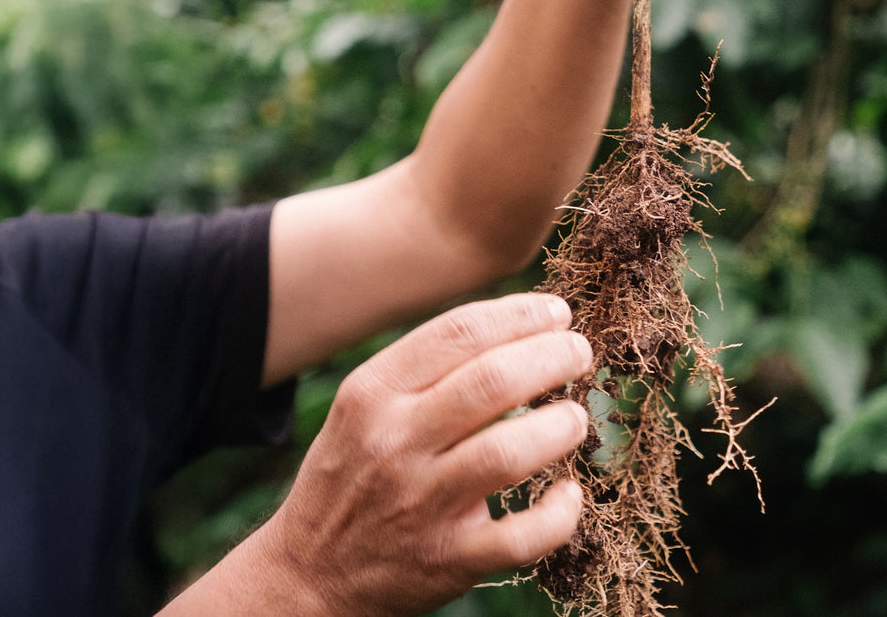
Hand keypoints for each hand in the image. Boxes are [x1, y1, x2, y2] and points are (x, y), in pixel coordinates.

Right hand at [254, 294, 591, 615]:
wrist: (308, 573)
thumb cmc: (354, 474)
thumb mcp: (365, 407)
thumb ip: (428, 370)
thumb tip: (520, 328)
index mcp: (372, 394)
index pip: (459, 332)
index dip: (522, 315)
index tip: (557, 313)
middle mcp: (393, 442)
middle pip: (494, 381)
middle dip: (554, 357)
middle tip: (578, 353)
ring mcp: (420, 503)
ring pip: (510, 452)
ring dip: (561, 426)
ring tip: (573, 418)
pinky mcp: (448, 559)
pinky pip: (522, 535)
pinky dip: (558, 514)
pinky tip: (567, 493)